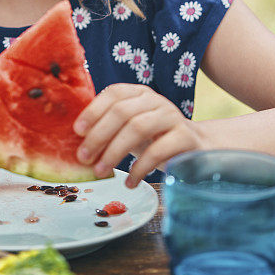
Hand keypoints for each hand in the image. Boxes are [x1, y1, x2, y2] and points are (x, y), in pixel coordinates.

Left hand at [73, 84, 211, 187]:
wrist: (197, 148)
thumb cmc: (154, 139)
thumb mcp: (130, 130)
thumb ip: (109, 130)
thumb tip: (76, 144)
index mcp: (138, 93)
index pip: (113, 93)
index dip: (93, 111)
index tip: (77, 132)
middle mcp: (155, 100)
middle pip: (122, 112)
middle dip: (99, 135)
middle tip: (83, 158)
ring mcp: (172, 116)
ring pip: (138, 128)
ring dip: (114, 151)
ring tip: (101, 171)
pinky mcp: (186, 137)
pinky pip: (159, 150)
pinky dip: (140, 168)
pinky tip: (130, 181)